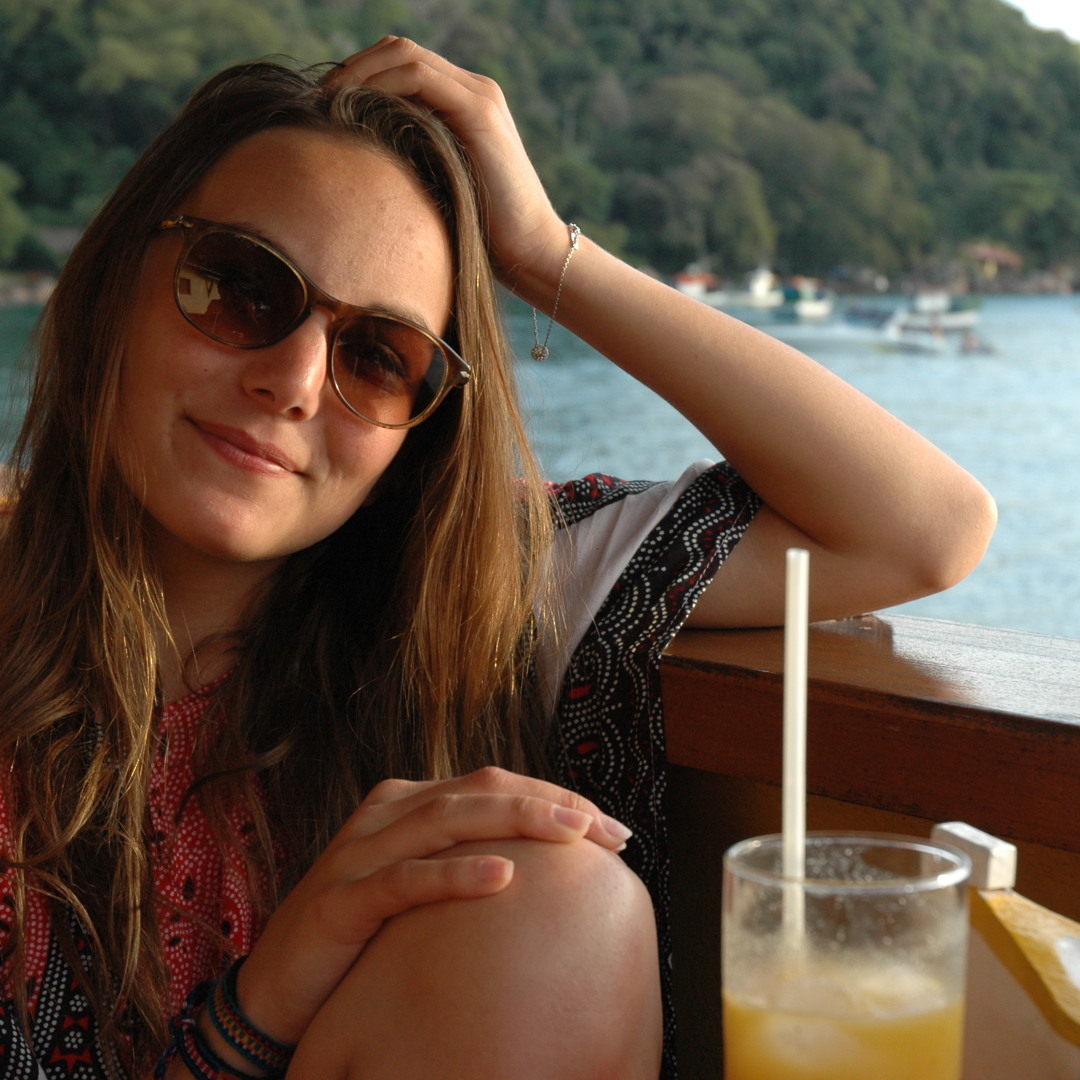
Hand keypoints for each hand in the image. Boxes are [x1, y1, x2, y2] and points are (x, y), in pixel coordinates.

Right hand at [234, 767, 630, 1047]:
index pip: (493, 784)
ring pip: (449, 819)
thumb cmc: (358, 938)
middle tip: (611, 830)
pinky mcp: (341, 899)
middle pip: (480, 790)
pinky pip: (405, 880)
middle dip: (551, 804)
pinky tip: (502, 875)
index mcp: (407, 804)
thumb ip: (462, 863)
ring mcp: (360, 852)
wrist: (274, 991)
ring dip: (517, 820)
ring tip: (573, 833)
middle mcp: (385, 814)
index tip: (610, 827)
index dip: (554, 797)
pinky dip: (455, 874)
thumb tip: (543, 868)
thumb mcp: (416, 888)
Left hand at [326, 37, 570, 291]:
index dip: (359, 74)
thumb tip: (359, 164)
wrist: (530, 252)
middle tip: (319, 98)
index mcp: (464, 105)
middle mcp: (474, 90)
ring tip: (329, 102)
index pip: (402, 64)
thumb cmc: (483, 237)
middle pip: (399, 50)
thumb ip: (411, 163)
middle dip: (353, 67)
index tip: (325, 104)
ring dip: (360, 72)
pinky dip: (382, 85)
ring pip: (405, 55)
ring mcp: (480, 97)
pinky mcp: (481, 113)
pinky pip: (420, 78)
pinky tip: (357, 110)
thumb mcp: (437, 190)